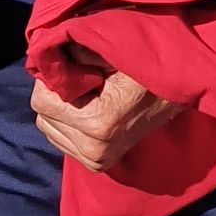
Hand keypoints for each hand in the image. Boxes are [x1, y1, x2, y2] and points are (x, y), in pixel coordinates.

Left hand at [30, 67, 180, 172]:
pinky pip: (62, 140)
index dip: (52, 79)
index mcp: (98, 124)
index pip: (41, 101)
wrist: (175, 90)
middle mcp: (95, 150)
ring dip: (61, 110)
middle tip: (84, 82)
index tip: (75, 70)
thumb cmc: (142, 66)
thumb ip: (73, 53)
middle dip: (55, 95)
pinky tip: (91, 111)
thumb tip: (44, 57)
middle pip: (43, 116)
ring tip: (91, 97)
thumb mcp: (109, 51)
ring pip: (49, 129)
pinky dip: (68, 123)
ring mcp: (96, 160)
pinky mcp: (97, 164)